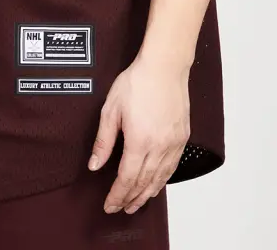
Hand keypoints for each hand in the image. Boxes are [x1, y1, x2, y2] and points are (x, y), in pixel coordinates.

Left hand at [88, 54, 189, 213]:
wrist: (164, 67)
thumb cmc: (137, 82)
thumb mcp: (111, 109)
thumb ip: (104, 140)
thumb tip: (94, 164)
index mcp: (139, 141)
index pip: (126, 179)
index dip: (117, 195)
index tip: (109, 205)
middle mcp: (159, 147)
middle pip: (144, 183)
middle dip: (130, 199)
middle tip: (120, 208)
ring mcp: (173, 143)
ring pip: (160, 179)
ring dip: (147, 194)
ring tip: (136, 203)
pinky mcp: (182, 138)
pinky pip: (173, 167)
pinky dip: (163, 180)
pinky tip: (157, 184)